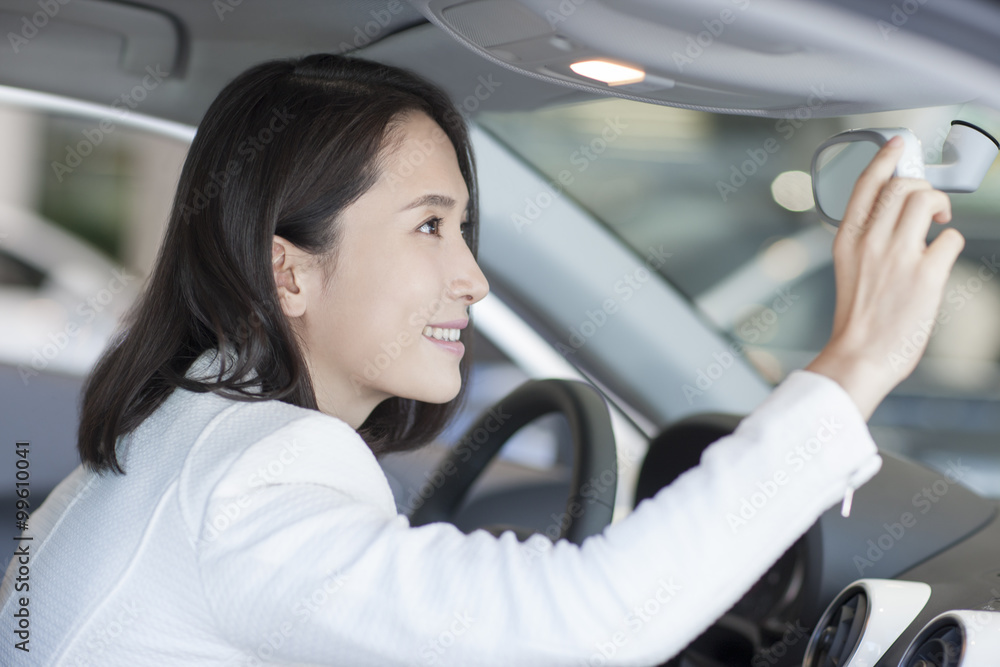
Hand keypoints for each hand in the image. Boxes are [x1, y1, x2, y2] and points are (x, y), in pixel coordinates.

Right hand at [805, 135, 964, 419]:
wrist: (861, 355)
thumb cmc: (857, 319)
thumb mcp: (850, 269)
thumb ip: (868, 240)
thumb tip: (901, 215)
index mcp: (847, 240)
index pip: (866, 184)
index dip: (885, 158)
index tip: (899, 144)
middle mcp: (871, 242)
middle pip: (902, 186)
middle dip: (922, 187)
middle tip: (928, 205)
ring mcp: (898, 256)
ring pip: (925, 200)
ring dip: (939, 206)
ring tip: (938, 223)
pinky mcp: (925, 274)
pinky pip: (950, 239)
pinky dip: (950, 243)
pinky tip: (940, 259)